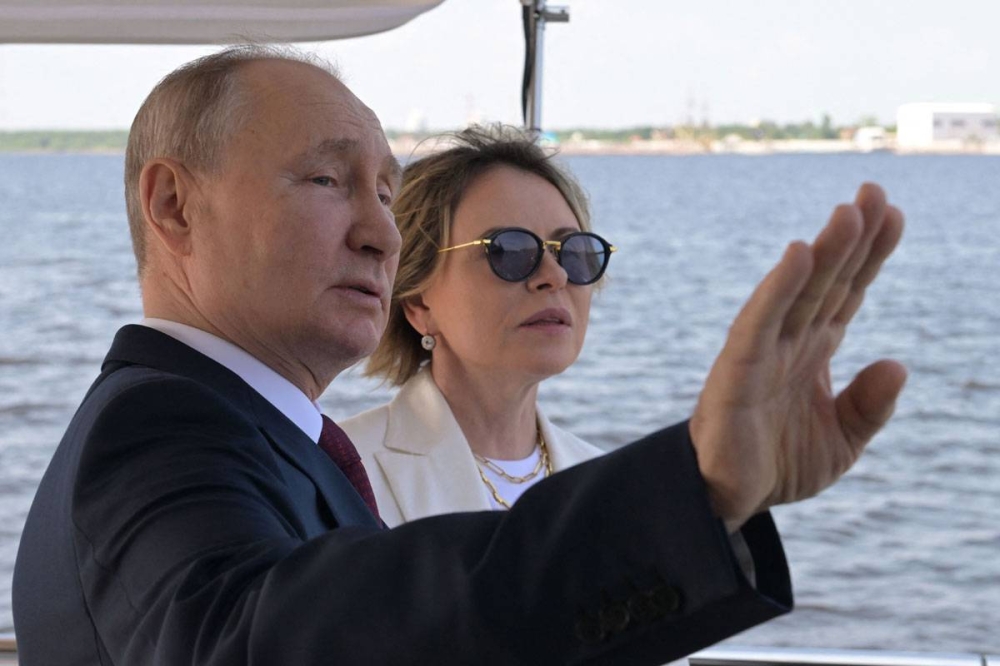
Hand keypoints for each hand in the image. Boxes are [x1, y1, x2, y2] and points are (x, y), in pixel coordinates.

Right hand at [690, 183, 906, 530]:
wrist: (728, 498)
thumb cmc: (780, 464)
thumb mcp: (843, 441)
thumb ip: (870, 405)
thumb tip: (897, 363)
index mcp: (815, 351)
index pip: (848, 292)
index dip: (871, 255)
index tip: (895, 214)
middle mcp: (791, 341)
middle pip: (828, 280)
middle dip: (853, 236)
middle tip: (875, 190)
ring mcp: (763, 351)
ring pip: (799, 292)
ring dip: (824, 251)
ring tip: (851, 211)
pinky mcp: (737, 368)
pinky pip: (760, 320)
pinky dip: (778, 287)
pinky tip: (798, 255)